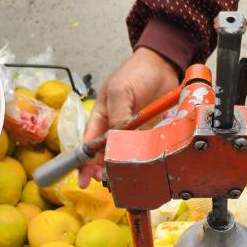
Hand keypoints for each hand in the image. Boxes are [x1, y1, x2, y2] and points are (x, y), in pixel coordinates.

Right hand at [78, 47, 178, 187]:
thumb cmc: (135, 73)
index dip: (84, 161)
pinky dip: (139, 159)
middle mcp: (113, 126)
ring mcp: (131, 131)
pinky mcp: (147, 132)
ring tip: (119, 178)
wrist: (162, 65)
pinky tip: (139, 168)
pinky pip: (141, 149)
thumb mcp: (120, 92)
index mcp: (100, 116)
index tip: (83, 178)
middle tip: (103, 181)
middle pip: (104, 153)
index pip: (88, 143)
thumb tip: (115, 139)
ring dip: (119, 167)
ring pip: (122, 154)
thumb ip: (117, 115)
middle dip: (101, 169)